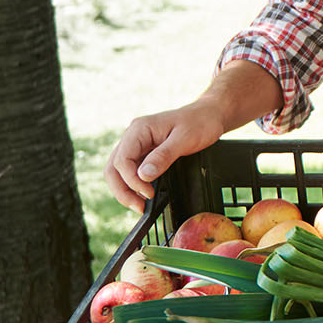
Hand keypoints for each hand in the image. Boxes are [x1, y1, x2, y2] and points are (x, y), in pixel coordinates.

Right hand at [105, 103, 225, 209]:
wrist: (209, 115)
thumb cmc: (199, 123)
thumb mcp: (184, 139)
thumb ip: (163, 156)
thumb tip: (143, 176)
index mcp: (139, 129)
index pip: (122, 160)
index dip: (131, 180)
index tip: (149, 193)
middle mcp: (133, 137)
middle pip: (113, 168)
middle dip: (123, 191)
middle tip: (139, 207)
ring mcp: (137, 145)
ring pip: (118, 172)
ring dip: (126, 190)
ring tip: (141, 206)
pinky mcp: (144, 153)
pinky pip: (131, 171)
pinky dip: (134, 185)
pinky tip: (144, 195)